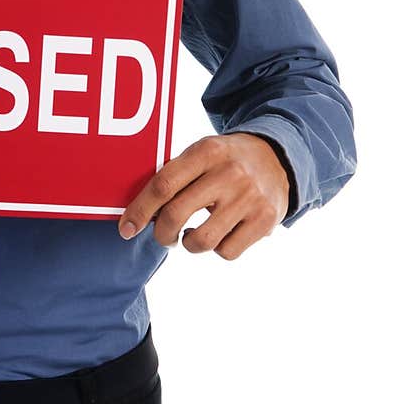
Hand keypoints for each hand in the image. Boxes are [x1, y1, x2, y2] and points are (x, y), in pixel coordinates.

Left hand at [117, 133, 289, 259]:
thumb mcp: (201, 153)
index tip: (126, 229)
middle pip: (175, 214)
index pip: (162, 185)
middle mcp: (228, 173)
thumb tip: (138, 213)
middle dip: (161, 233)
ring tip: (192, 234)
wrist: (277, 157)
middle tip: (163, 235)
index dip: (139, 210)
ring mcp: (249, 198)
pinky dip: (216, 249)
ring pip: (201, 241)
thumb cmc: (224, 160)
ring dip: (188, 244)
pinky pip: (227, 251)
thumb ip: (174, 176)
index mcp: (206, 151)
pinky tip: (217, 234)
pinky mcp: (265, 220)